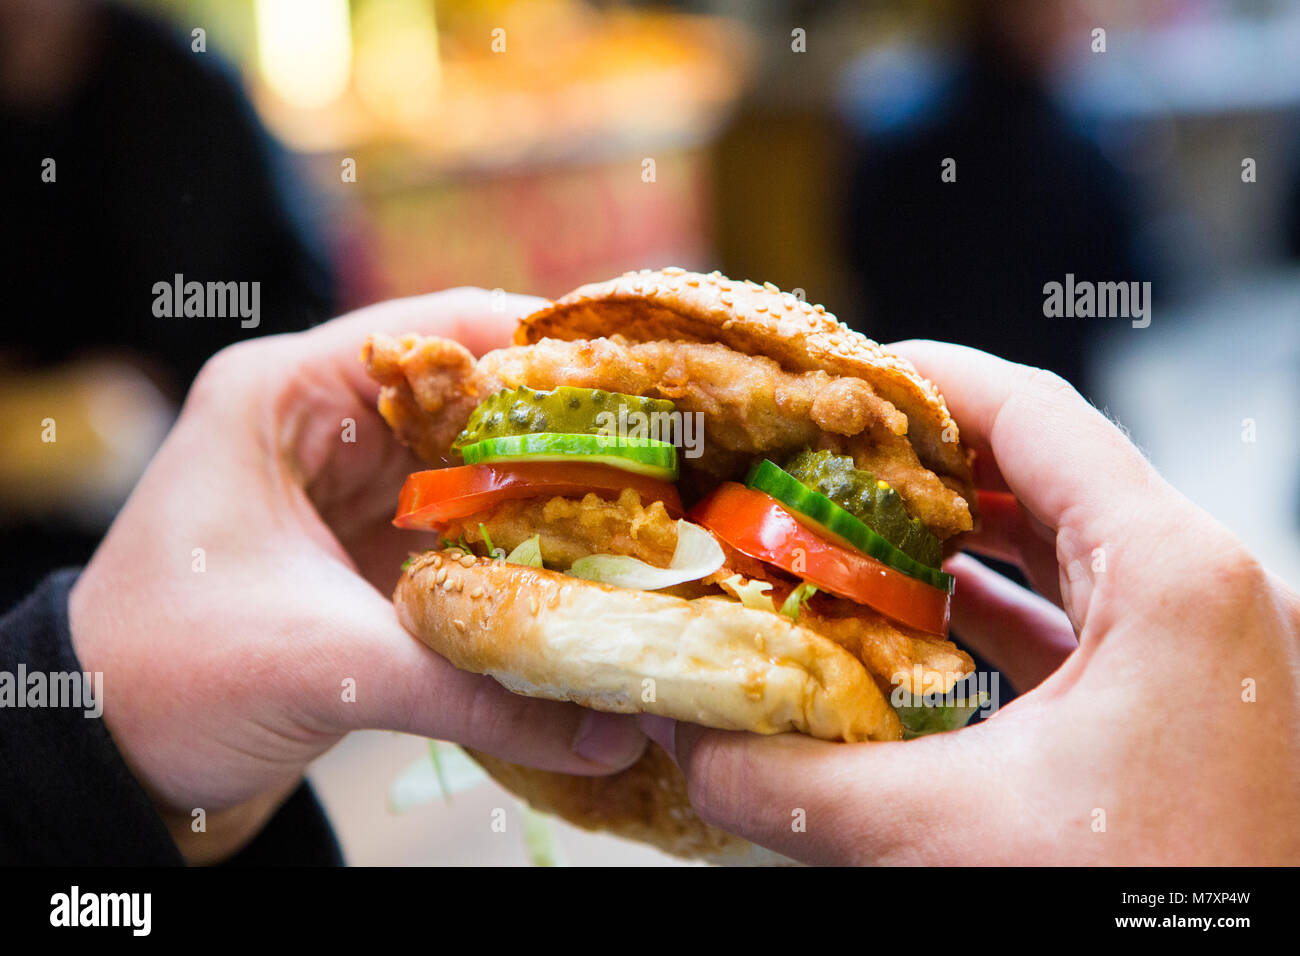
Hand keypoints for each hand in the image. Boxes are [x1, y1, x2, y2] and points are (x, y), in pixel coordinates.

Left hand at [69, 290, 646, 863]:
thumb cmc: (166, 678)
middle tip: (666, 468)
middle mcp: (324, 426)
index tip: (640, 385)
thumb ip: (474, 691)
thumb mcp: (325, 667)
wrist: (109, 758)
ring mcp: (348, 491)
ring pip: (476, 473)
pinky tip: (580, 579)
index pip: (440, 331)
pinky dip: (518, 554)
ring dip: (550, 503)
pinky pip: (463, 535)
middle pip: (473, 403)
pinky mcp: (365, 552)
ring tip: (645, 524)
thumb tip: (613, 727)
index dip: (546, 350)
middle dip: (568, 439)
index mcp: (287, 396)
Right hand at [647, 342, 1299, 864]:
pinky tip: (919, 623)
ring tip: (851, 529)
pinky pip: (1086, 620)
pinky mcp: (1192, 706)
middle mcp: (1207, 591)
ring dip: (961, 536)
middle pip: (1048, 471)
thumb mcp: (951, 837)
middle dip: (926, 462)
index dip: (925, 380)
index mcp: (1175, 575)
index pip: (1033, 414)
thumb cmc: (1149, 908)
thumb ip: (796, 782)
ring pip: (1070, 547)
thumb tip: (684, 739)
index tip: (838, 374)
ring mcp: (1208, 650)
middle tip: (822, 454)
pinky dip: (999, 609)